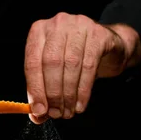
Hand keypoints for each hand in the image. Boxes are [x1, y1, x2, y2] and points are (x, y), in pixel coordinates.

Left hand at [24, 12, 140, 123]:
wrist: (107, 45)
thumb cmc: (75, 58)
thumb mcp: (55, 72)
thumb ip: (43, 91)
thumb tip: (36, 115)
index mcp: (39, 31)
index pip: (32, 62)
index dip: (35, 89)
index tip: (39, 110)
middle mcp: (58, 24)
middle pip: (51, 63)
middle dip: (53, 93)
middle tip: (56, 114)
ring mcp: (79, 25)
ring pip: (71, 65)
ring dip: (69, 94)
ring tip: (68, 112)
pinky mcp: (98, 34)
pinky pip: (89, 66)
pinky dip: (83, 90)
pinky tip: (80, 104)